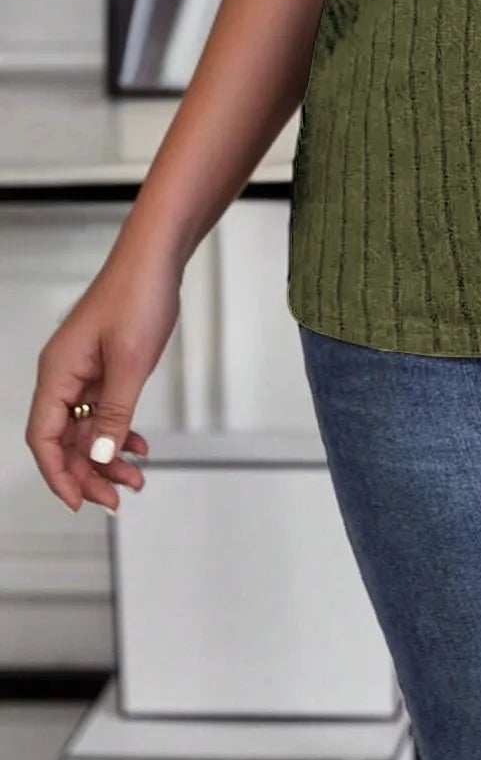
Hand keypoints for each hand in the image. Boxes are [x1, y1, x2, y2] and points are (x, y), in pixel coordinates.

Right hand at [26, 243, 182, 512]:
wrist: (157, 258)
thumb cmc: (138, 295)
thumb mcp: (130, 362)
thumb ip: (115, 412)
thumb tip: (102, 456)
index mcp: (57, 373)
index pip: (44, 437)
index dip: (58, 474)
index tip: (79, 501)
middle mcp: (64, 374)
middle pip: (65, 439)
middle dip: (89, 472)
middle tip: (117, 498)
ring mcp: (85, 370)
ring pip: (87, 428)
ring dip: (108, 456)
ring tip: (136, 479)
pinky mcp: (104, 365)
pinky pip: (104, 409)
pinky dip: (119, 430)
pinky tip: (138, 445)